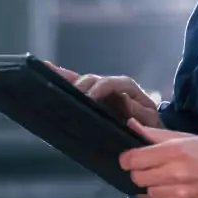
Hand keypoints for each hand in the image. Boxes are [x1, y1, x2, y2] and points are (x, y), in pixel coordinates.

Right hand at [44, 61, 161, 127]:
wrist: (150, 129)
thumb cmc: (150, 124)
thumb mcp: (150, 119)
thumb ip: (138, 110)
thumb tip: (122, 99)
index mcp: (127, 87)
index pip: (111, 83)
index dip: (99, 88)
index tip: (88, 97)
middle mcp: (112, 84)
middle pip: (93, 79)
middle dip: (80, 85)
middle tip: (68, 94)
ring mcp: (101, 88)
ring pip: (81, 79)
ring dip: (65, 76)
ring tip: (47, 70)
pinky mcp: (92, 94)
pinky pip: (76, 85)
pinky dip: (62, 77)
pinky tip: (47, 68)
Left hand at [121, 119, 197, 197]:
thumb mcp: (189, 138)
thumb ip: (156, 134)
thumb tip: (132, 124)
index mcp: (175, 151)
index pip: (133, 159)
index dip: (127, 159)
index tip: (130, 159)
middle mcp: (175, 174)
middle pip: (137, 177)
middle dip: (141, 172)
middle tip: (153, 168)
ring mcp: (178, 194)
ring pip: (148, 192)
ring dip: (154, 186)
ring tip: (171, 179)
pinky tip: (179, 190)